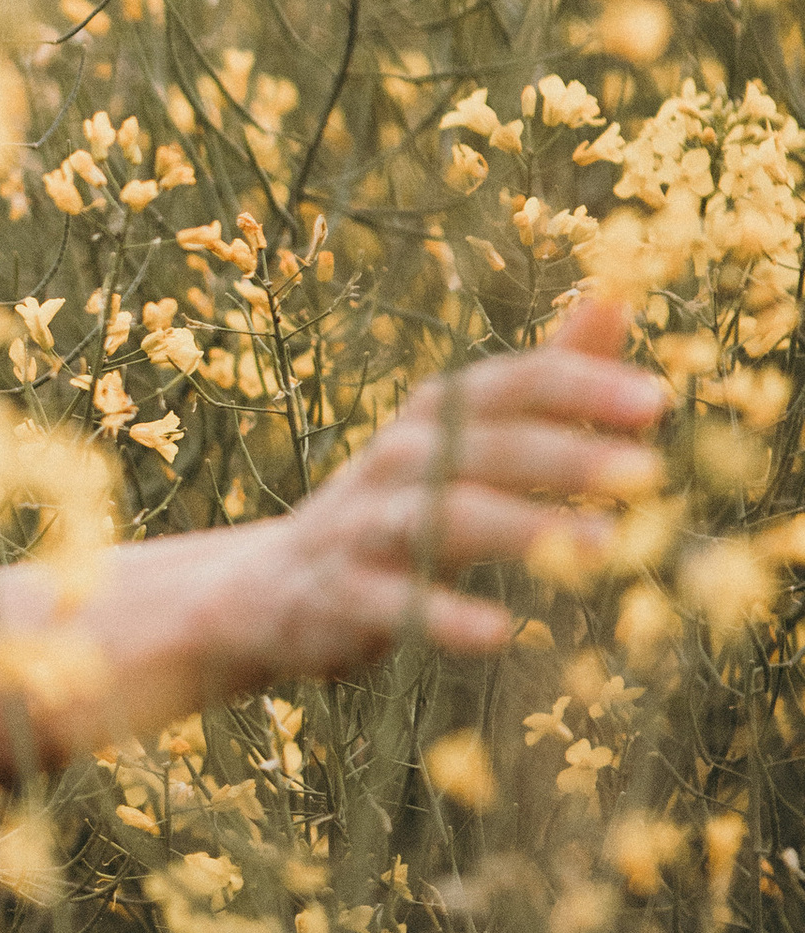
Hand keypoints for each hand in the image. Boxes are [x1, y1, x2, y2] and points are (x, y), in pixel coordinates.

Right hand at [238, 295, 670, 686]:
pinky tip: (501, 634)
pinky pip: (395, 601)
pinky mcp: (341, 592)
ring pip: (446, 515)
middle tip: (649, 474)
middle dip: (568, 454)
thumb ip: (545, 378)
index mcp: (436, 414)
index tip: (658, 402)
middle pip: (487, 445)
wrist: (275, 584)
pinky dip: (444, 614)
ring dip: (524, 526)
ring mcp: (364, 522)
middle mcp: (399, 456)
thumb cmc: (398, 503)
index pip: (513, 383)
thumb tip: (616, 298)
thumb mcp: (464, 436)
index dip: (581, 386)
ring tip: (602, 546)